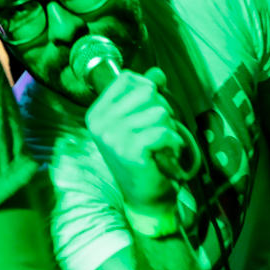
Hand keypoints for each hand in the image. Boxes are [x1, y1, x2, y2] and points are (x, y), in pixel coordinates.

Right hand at [85, 68, 195, 206]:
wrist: (145, 198)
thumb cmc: (143, 157)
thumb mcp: (140, 121)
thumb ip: (147, 94)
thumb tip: (158, 72)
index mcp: (97, 113)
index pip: (127, 78)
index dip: (147, 87)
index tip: (150, 110)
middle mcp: (99, 123)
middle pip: (146, 91)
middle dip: (162, 109)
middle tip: (159, 132)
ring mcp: (112, 137)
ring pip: (159, 111)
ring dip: (169, 128)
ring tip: (163, 144)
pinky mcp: (129, 150)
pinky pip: (163, 131)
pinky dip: (173, 142)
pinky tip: (168, 153)